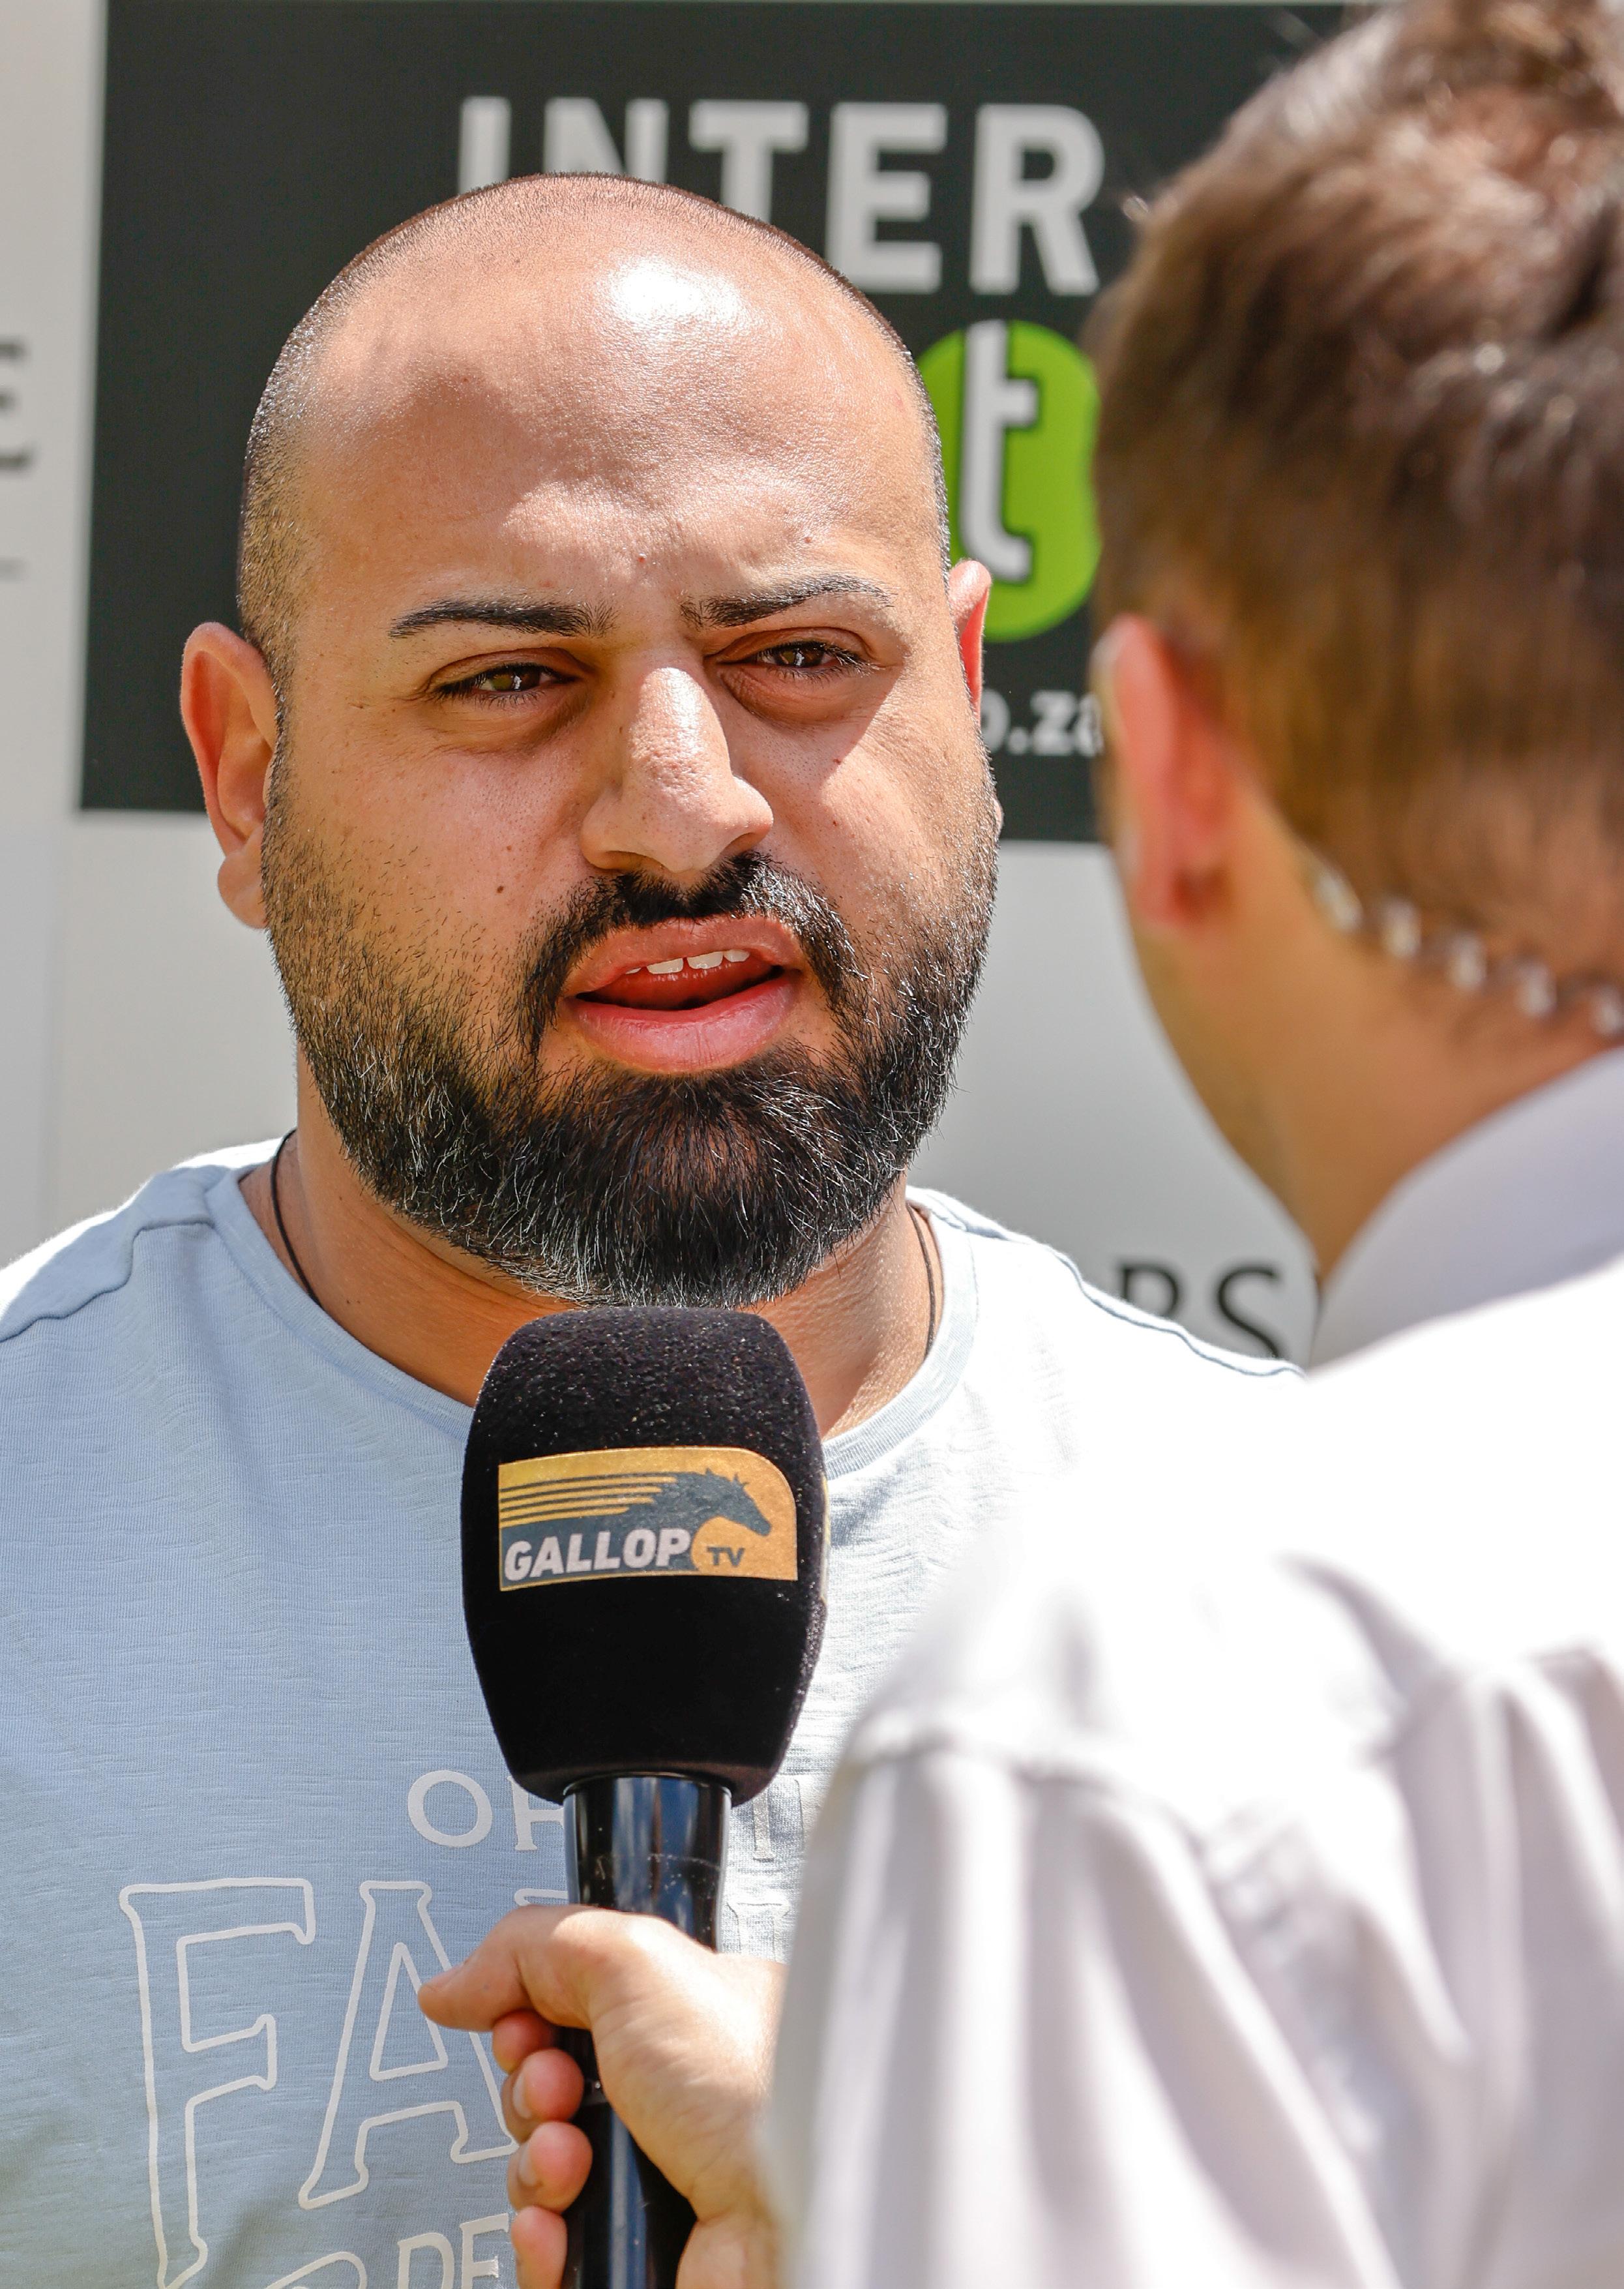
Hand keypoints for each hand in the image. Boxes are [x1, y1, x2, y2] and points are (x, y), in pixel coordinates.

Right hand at [420, 1906, 783, 2288]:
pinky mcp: (634, 2255)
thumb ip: (534, 1946)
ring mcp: (652, 2181)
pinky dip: (540, 2241)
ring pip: (540, 2175)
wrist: (789, 2213)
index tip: (530, 2021)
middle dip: (532, 2091)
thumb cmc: (751, 2086)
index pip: (569, 2012)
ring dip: (535, 2165)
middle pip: (545, 2093)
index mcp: (680, 2022)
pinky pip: (549, 2254)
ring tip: (574, 2160)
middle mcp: (669, 2101)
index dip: (530, 2017)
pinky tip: (562, 2226)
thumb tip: (454, 1983)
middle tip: (564, 2089)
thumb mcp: (634, 1961)